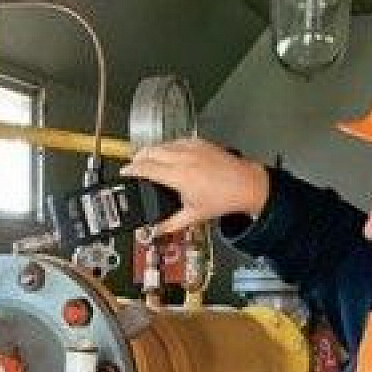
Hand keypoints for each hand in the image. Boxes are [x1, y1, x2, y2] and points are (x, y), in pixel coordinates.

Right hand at [121, 138, 268, 235]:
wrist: (247, 184)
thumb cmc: (223, 199)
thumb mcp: (194, 215)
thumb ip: (171, 224)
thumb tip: (156, 231)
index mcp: (178, 175)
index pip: (146, 167)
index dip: (131, 169)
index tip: (124, 172)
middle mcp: (183, 157)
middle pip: (150, 151)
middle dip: (138, 157)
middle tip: (134, 166)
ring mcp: (192, 147)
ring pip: (162, 144)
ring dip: (152, 151)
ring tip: (148, 161)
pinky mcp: (200, 142)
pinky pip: (176, 141)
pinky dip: (168, 147)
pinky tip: (168, 154)